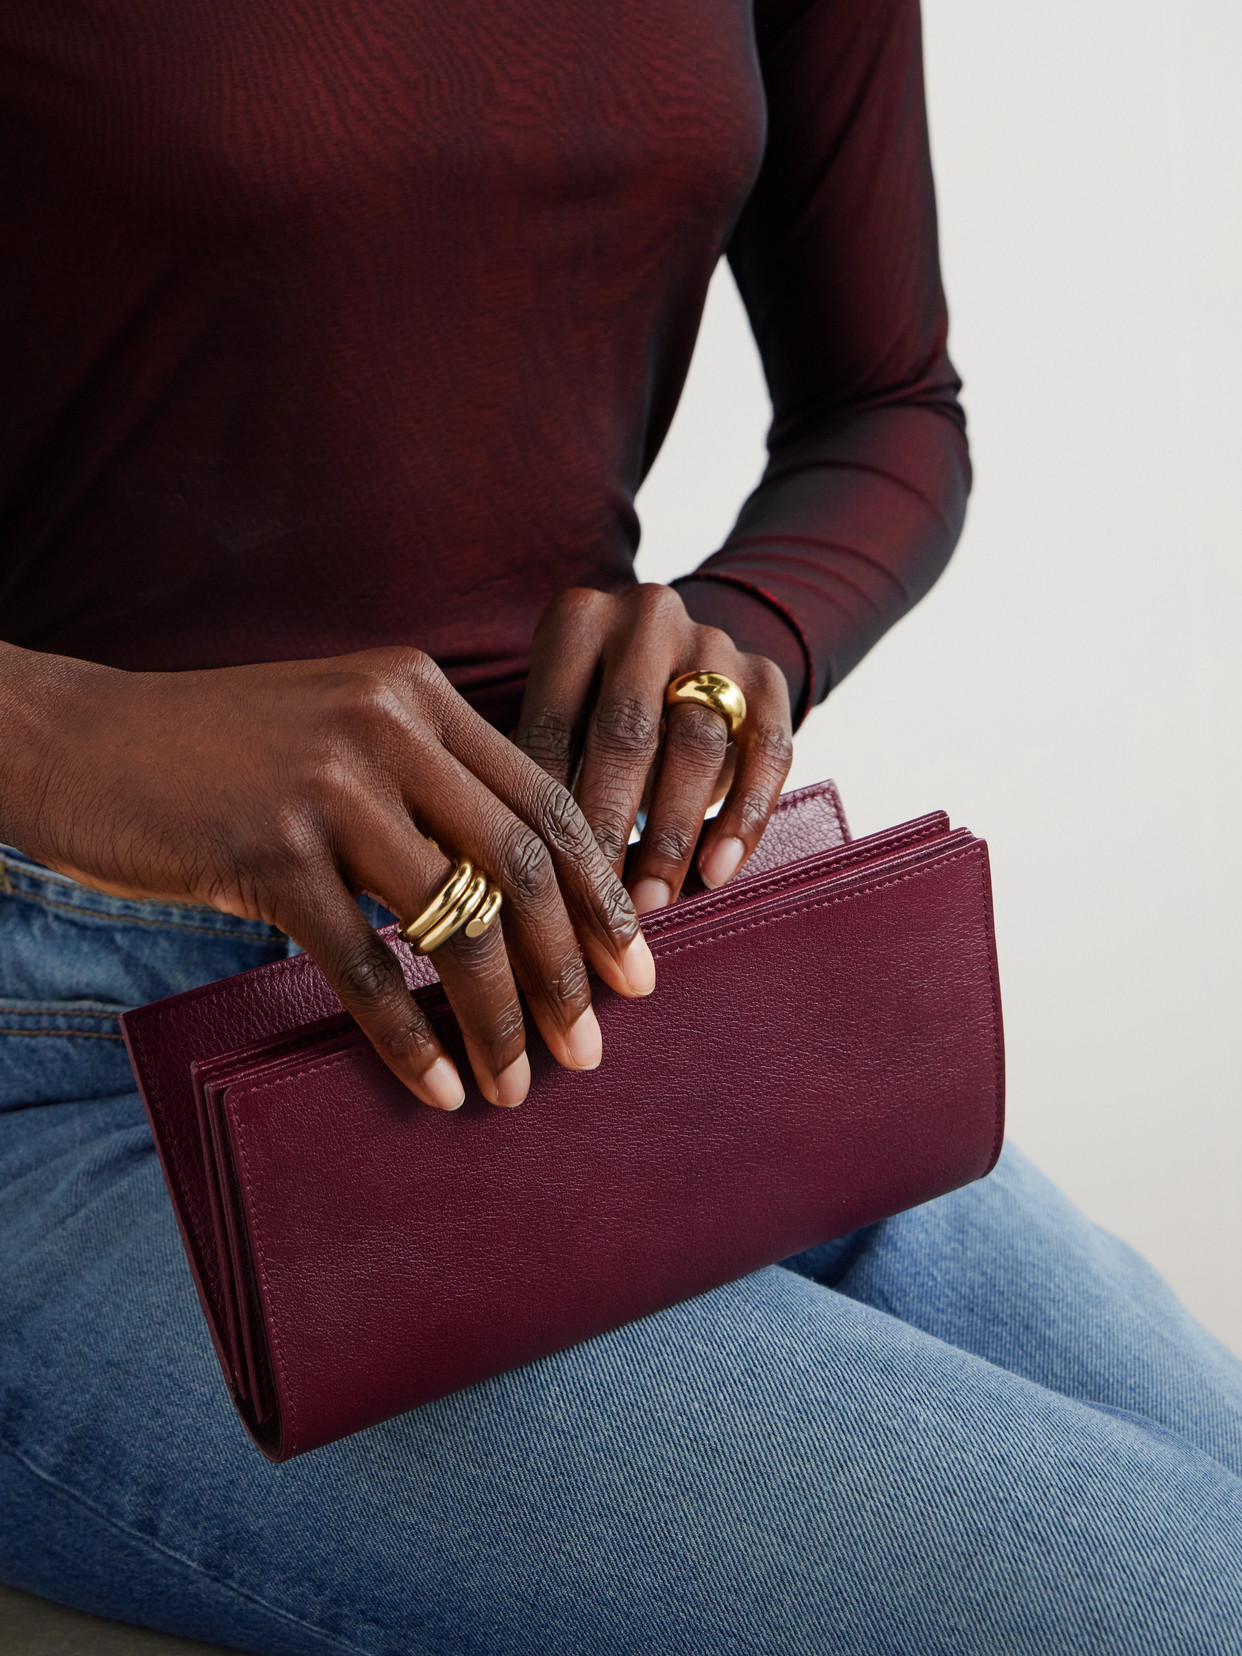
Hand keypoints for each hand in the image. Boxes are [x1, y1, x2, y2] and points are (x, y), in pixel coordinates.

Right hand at [0, 644, 655, 1110]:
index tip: (635, 966)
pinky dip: (409, 1036)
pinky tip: (437, 1086)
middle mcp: (387, 728)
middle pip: (521, 866)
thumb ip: (424, 778)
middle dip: (568, 969)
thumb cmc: (219, 752)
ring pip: (456, 921)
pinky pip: (364, 964)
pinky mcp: (267, 851)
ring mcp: (327, 787)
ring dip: (499, 1017)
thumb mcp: (339, 728)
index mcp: (418, 695)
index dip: (601, 893)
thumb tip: (516, 886)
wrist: (80, 739)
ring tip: (518, 1083)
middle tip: (592, 1047)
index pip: (546, 802)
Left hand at [513, 585, 793, 912]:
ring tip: (650, 901)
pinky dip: (744, 816)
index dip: (544, 813)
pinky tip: (718, 870)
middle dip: (609, 827)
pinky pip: (769, 749)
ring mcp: (714, 642)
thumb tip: (504, 875)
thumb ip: (533, 773)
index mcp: (577, 621)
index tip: (536, 885)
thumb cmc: (594, 712)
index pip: (554, 726)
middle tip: (595, 902)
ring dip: (672, 834)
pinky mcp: (769, 676)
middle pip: (626, 732)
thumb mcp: (558, 718)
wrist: (680, 659)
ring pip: (697, 744)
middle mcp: (647, 618)